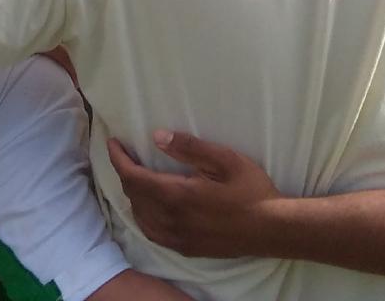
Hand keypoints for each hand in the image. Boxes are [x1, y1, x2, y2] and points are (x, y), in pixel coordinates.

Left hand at [107, 130, 279, 258]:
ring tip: (135, 176)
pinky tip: (148, 208)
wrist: (271, 229)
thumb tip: (156, 136)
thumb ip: (189, 147)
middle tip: (125, 154)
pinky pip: (152, 233)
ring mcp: (177, 237)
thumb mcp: (225, 160)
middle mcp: (171, 219)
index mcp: (177, 195)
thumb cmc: (251, 190)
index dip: (118, 159)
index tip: (113, 143)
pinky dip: (143, 216)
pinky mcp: (186, 248)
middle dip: (124, 172)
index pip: (133, 177)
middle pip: (133, 195)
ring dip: (132, 195)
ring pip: (140, 216)